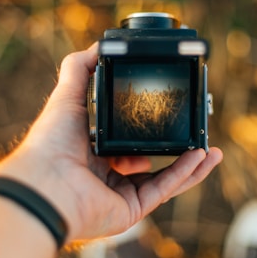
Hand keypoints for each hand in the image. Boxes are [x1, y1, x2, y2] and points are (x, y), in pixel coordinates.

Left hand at [0, 43, 222, 242]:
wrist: (46, 182)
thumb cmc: (51, 142)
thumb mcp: (67, 96)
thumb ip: (80, 69)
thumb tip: (98, 47)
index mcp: (94, 152)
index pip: (126, 141)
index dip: (146, 130)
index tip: (164, 115)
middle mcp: (107, 175)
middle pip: (149, 161)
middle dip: (174, 149)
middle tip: (193, 134)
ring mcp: (120, 194)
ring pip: (163, 179)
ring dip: (189, 165)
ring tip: (211, 150)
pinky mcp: (131, 210)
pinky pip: (163, 189)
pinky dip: (184, 173)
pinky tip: (201, 156)